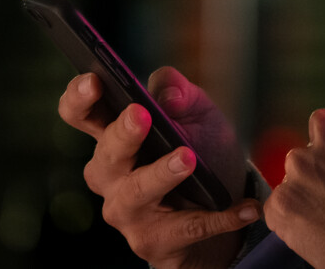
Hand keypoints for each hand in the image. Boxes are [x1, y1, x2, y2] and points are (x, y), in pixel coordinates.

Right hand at [58, 68, 261, 268]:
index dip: (79, 98)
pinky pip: (187, 226)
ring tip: (189, 157)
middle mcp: (109, 175)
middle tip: (141, 116)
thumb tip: (169, 95)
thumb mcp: (197, 113)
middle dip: (122, 134)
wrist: (218, 204)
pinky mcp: (152, 241)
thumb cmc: (199, 148)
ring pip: (138, 192)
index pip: (81, 115)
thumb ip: (181, 94)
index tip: (93, 81)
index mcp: (112, 136)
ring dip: (162, 174)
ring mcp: (127, 211)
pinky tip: (245, 207)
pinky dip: (220, 217)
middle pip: (106, 155)